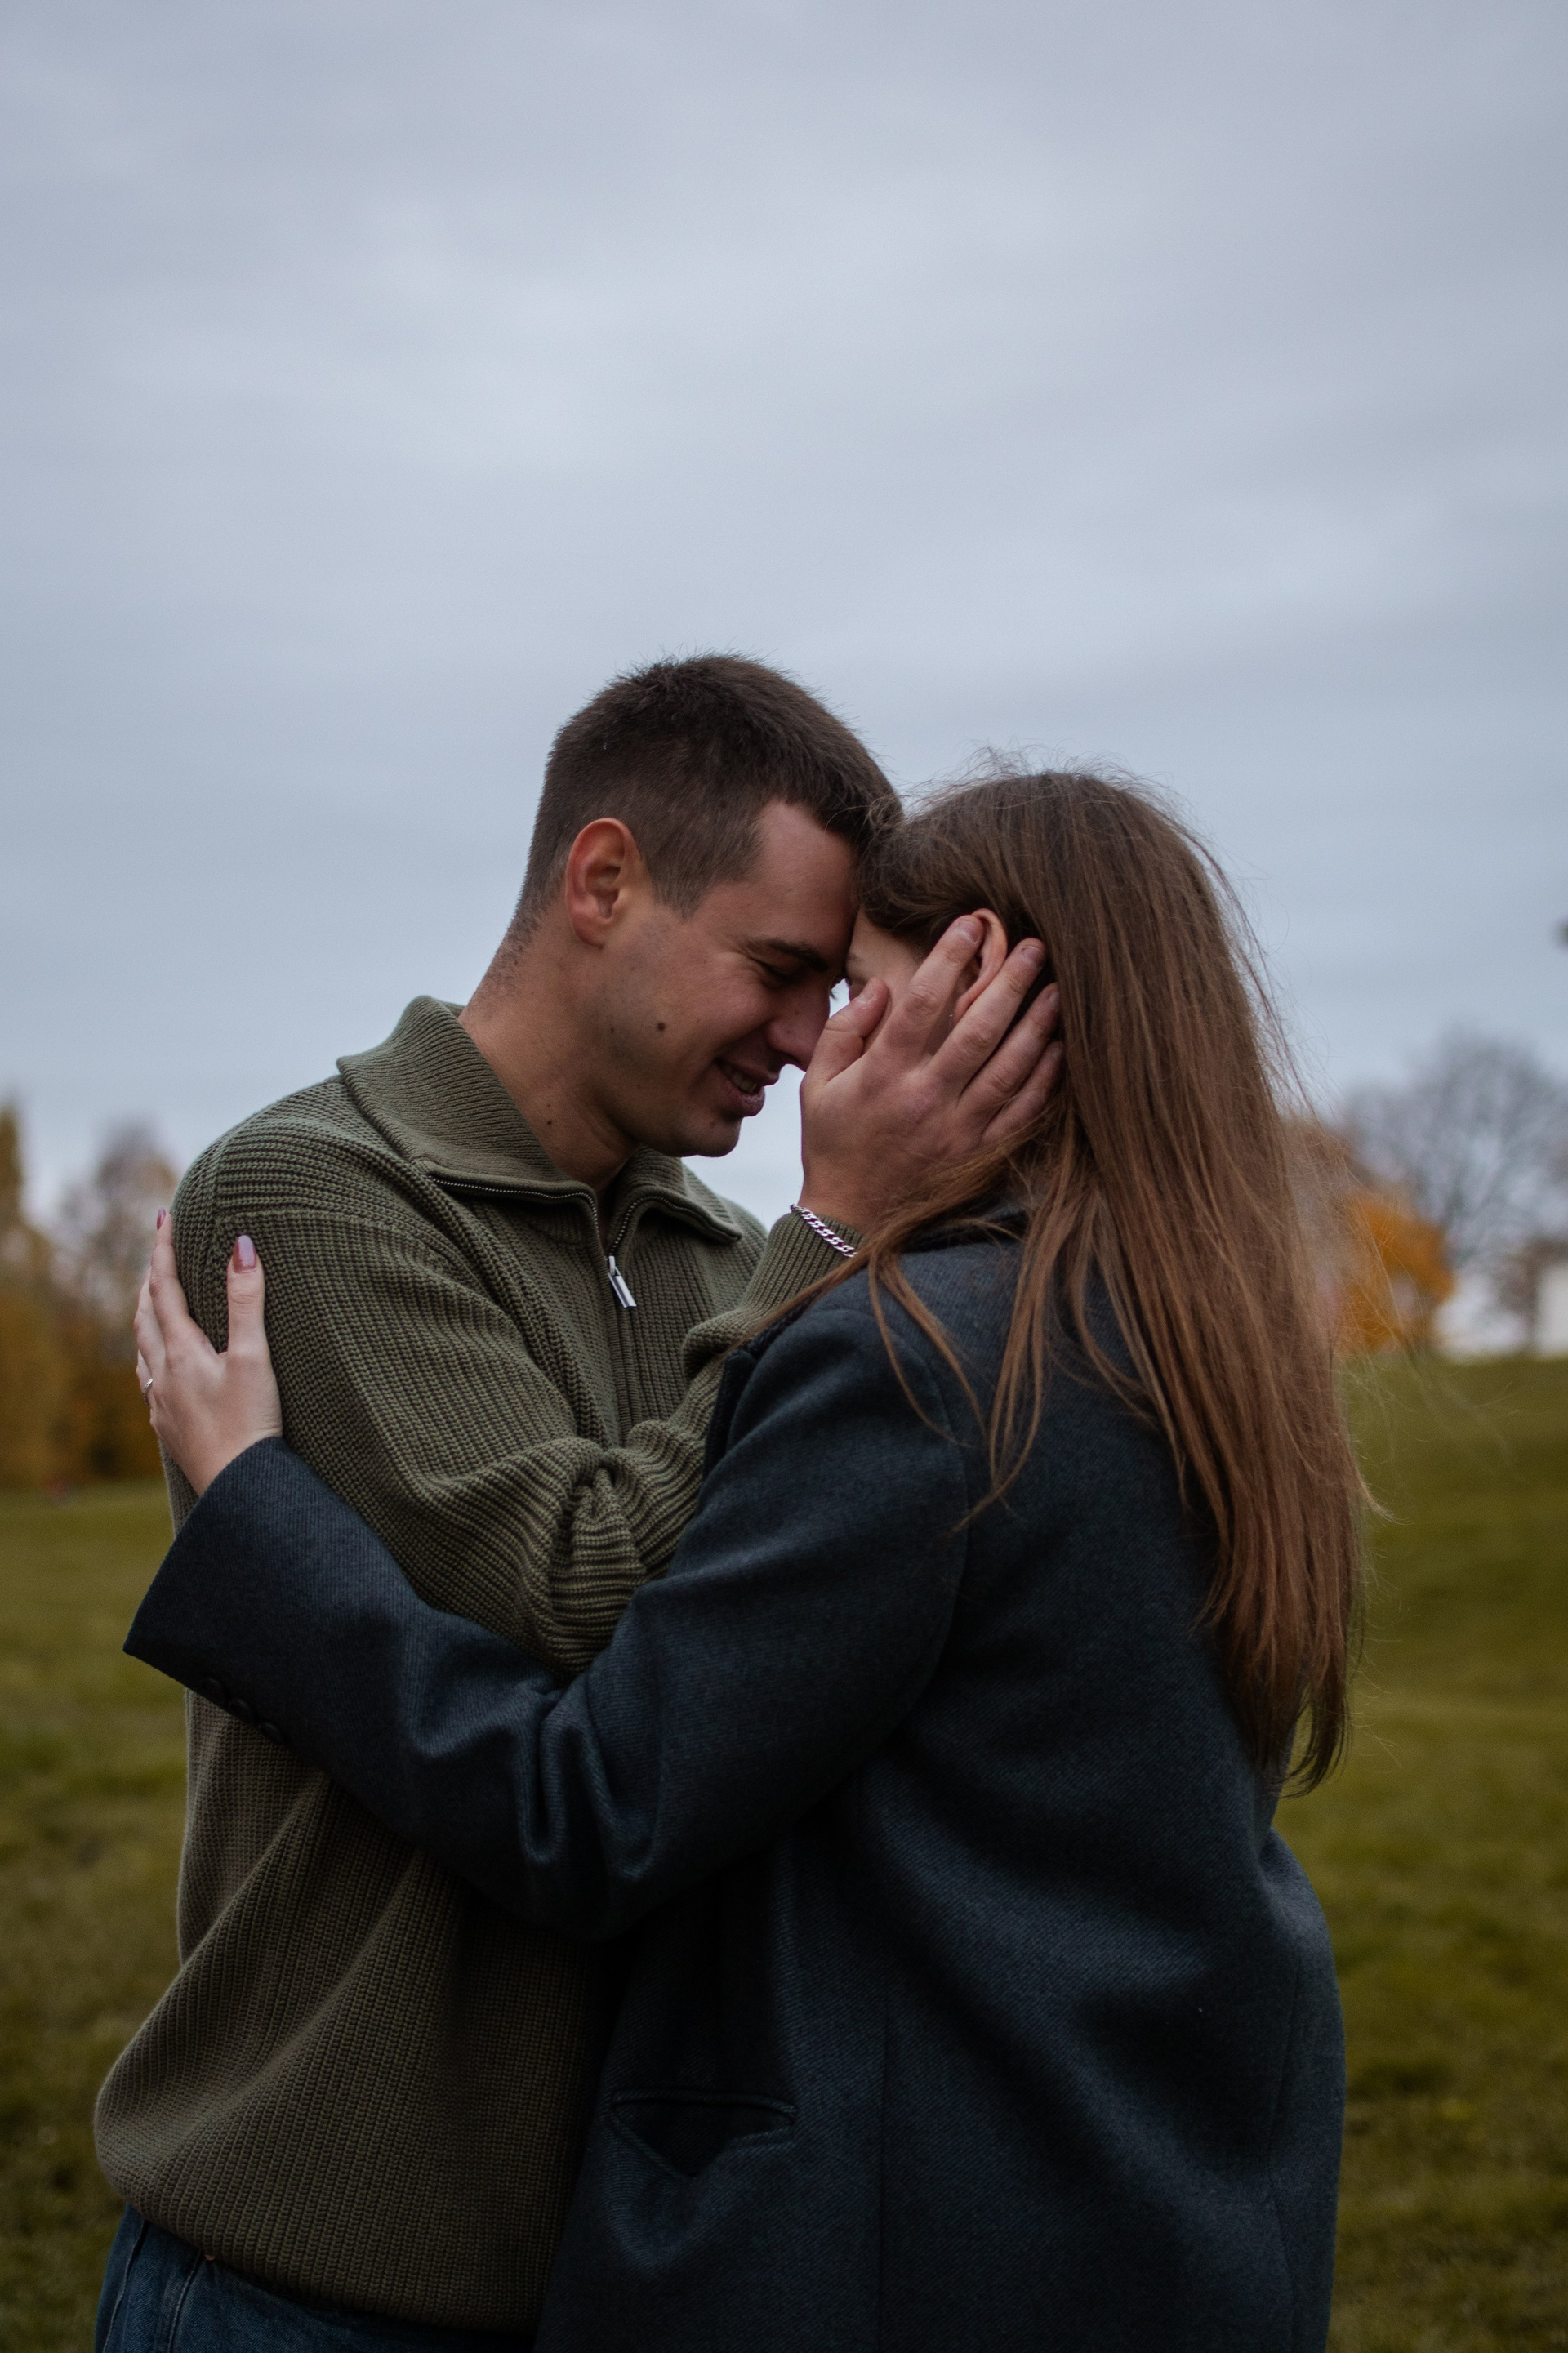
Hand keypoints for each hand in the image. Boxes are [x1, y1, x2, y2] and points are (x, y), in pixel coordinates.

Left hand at [135, 1220, 282, 1494]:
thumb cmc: (251, 1423)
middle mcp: (161, 1374)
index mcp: (180, 1352)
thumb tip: (241, 1246)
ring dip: (147, 1314)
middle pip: (145, 1314)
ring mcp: (161, 1402)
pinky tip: (160, 1364)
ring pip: (143, 1346)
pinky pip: (149, 1377)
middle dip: (151, 1278)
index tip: (163, 1217)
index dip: (162, 1249)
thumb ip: (246, 1301)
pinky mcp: (169, 1426)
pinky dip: (152, 1353)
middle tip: (160, 1250)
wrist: (239, 1489)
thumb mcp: (254, 1357)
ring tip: (155, 1298)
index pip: (164, 1287)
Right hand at [798, 919, 1061, 1232]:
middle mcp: (925, 1098)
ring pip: (1009, 1068)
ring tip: (1058, 988)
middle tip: (1036, 946)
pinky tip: (1060, 1048)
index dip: (948, 958)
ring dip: (1037, 1025)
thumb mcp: (818, 1084)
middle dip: (1010, 982)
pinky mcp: (979, 1153)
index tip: (970, 925)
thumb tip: (880, 987)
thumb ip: (844, 1030)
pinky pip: (1022, 1111)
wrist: (852, 1217)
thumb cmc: (834, 1143)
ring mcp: (957, 1128)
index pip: (922, 1003)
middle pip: (978, 1029)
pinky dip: (1045, 1079)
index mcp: (883, 1075)